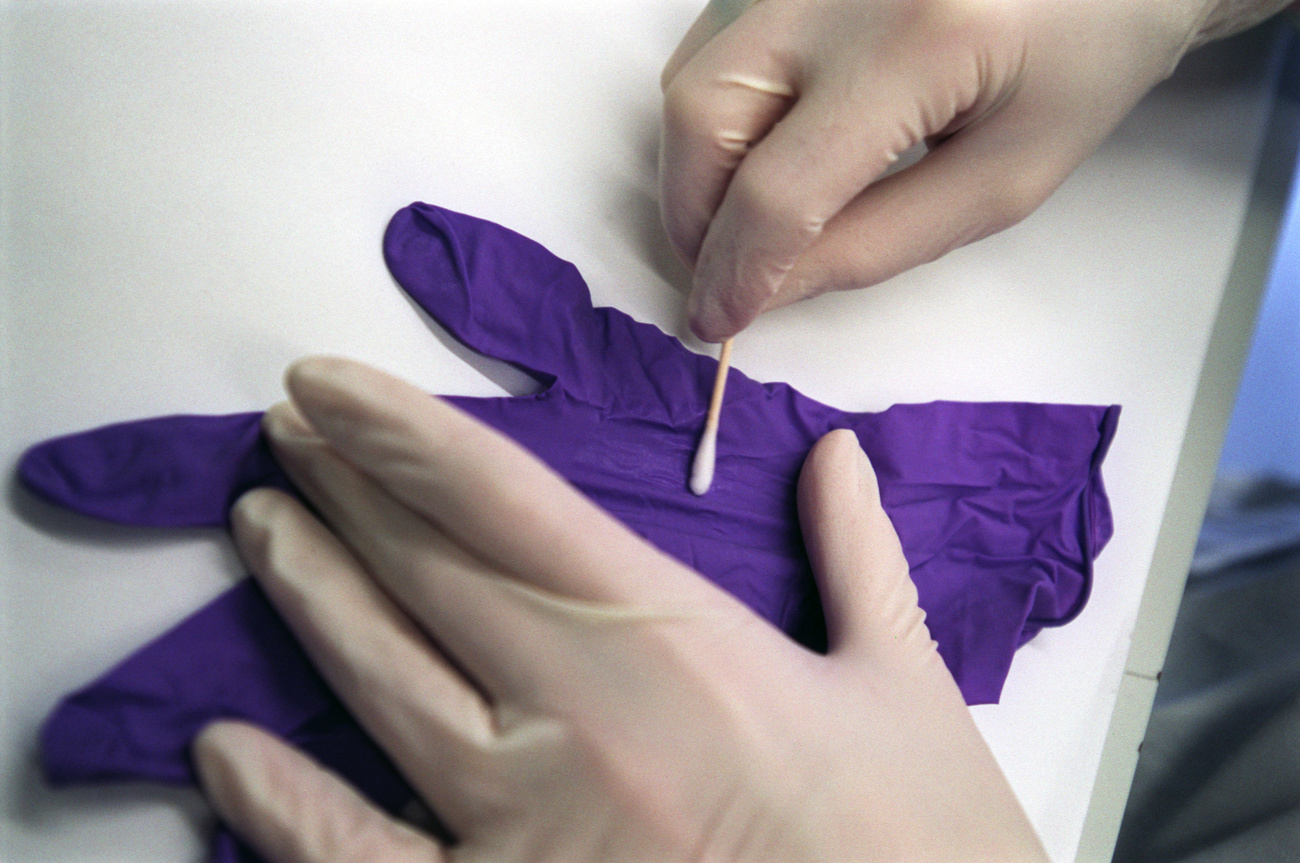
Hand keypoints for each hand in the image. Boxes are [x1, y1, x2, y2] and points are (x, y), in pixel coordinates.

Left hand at [192, 356, 1047, 861]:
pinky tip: (223, 751)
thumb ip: (860, 556)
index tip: (327, 384)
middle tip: (290, 432)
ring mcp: (531, 829)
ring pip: (383, 687)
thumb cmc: (918, 846)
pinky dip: (282, 803)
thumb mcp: (906, 688)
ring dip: (310, 596)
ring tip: (261, 527)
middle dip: (346, 490)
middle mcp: (585, 724)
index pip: (510, 505)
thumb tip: (837, 457)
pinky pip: (363, 857)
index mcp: (681, 647)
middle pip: (432, 576)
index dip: (405, 435)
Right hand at [660, 0, 1291, 340]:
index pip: (779, 185)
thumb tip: (764, 289)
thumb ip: (878, 243)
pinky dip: (714, 111)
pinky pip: (713, 40)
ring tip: (743, 220)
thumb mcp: (1002, 181)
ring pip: (691, 74)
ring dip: (696, 166)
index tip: (715, 321)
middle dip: (693, 216)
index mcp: (917, 42)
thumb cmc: (1085, 62)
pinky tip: (757, 148)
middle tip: (723, 275)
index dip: (736, 271)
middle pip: (702, 114)